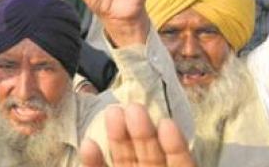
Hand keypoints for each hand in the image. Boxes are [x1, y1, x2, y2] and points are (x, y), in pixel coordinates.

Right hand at [79, 104, 194, 166]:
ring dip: (118, 138)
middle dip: (142, 133)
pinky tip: (88, 144)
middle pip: (150, 157)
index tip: (166, 124)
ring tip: (113, 112)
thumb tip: (170, 124)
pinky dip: (93, 161)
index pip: (180, 164)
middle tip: (133, 107)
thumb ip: (178, 161)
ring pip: (125, 161)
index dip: (175, 146)